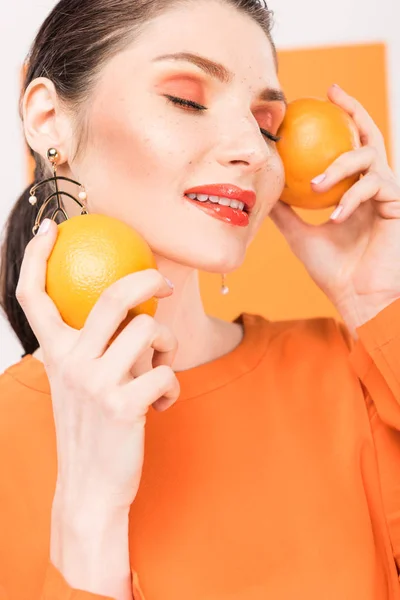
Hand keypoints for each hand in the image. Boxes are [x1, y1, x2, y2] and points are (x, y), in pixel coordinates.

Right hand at [15, 219, 178, 595]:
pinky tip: (162, 405)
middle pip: (113, 297)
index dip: (37, 256)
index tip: (53, 228)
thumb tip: (128, 308)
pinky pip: (166, 374)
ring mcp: (95, 383)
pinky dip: (173, 387)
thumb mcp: (79, 380)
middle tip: (163, 285)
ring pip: (149, 332)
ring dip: (166, 348)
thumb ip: (93, 345)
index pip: (33, 295)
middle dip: (148, 279)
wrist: (90, 484)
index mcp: (53, 352)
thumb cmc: (90, 425)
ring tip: (160, 369)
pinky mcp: (125, 406)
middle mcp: (68, 362)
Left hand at [269, 84, 399, 334]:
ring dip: (340, 166)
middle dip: (353, 110)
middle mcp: (375, 187)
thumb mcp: (301, 235)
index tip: (322, 98)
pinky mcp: (398, 205)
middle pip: (369, 137)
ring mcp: (389, 194)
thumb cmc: (333, 271)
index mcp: (356, 192)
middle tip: (332, 93)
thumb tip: (266, 190)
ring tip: (316, 184)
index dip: (341, 121)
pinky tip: (335, 217)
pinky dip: (351, 198)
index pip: (350, 148)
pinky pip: (375, 186)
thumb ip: (288, 211)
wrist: (357, 298)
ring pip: (369, 158)